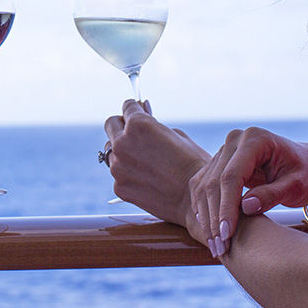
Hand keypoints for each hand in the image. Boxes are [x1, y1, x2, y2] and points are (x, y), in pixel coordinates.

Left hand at [104, 100, 209, 231]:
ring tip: (144, 161)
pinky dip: (128, 174)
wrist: (196, 201)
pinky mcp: (119, 186)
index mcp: (138, 124)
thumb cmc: (194, 165)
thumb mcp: (177, 136)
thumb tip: (144, 119)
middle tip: (135, 133)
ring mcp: (118, 166)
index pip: (127, 106)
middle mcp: (122, 142)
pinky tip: (147, 179)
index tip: (137, 112)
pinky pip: (119, 174)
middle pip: (111, 124)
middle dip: (122, 125)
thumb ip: (155, 126)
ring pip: (112, 151)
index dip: (135, 109)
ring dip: (123, 152)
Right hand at [188, 127, 307, 256]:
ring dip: (207, 217)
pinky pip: (205, 186)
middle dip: (214, 217)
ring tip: (215, 245)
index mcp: (255, 140)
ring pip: (205, 186)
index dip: (227, 207)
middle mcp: (235, 140)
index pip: (231, 176)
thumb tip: (246, 208)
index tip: (227, 234)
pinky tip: (210, 231)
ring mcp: (225, 150)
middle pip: (214, 182)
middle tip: (219, 247)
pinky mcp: (220, 162)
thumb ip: (272, 195)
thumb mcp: (298, 186)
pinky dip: (205, 210)